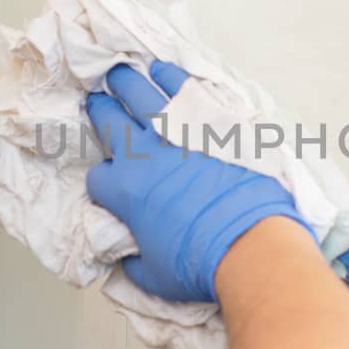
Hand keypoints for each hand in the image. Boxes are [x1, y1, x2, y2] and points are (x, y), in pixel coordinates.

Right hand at [85, 60, 310, 303]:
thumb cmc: (202, 263)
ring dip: (126, 81)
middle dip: (101, 109)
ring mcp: (177, 134)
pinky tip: (163, 70)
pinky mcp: (211, 122)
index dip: (102, 182)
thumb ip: (137, 264)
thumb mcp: (156, 277)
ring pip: (141, 95)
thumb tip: (133, 261)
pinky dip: (170, 77)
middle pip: (110, 121)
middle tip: (97, 98)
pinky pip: (184, 89)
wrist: (251, 242)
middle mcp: (144, 156)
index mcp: (125, 191)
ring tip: (119, 72)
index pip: (99, 178)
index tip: (110, 185)